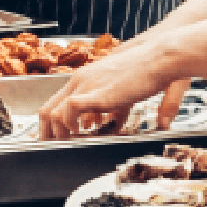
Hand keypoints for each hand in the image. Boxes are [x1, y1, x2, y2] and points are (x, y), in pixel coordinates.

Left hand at [37, 38, 187, 139]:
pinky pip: (70, 109)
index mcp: (84, 77)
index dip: (51, 124)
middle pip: (46, 110)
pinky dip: (71, 125)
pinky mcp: (98, 93)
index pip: (54, 102)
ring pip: (53, 112)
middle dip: (48, 134)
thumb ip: (110, 108)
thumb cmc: (146, 71)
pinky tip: (83, 133)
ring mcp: (87, 85)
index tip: (54, 139)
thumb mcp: (121, 91)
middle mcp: (80, 79)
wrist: (160, 57)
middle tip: (55, 148)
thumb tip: (102, 123)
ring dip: (58, 134)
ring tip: (69, 145)